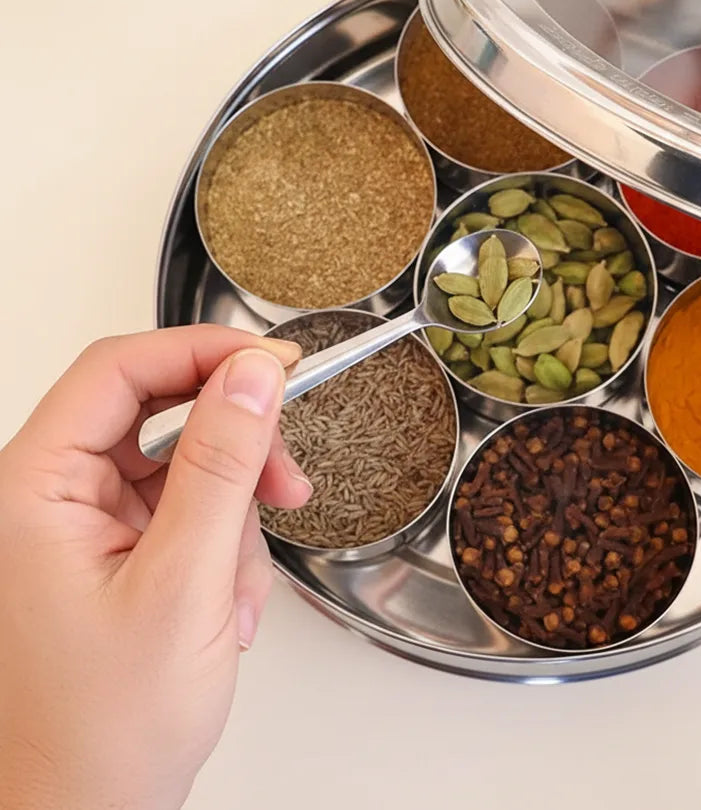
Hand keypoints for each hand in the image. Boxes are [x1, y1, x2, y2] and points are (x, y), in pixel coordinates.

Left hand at [0, 327, 310, 809]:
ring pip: (186, 467)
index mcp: (33, 489)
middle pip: (160, 412)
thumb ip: (222, 465)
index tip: (277, 363)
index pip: (120, 369)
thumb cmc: (103, 730)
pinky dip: (223, 551)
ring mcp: (83, 525)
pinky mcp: (115, 551)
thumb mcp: (184, 583)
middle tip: (286, 480)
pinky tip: (226, 609)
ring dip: (234, 518)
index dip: (204, 351)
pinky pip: (188, 513)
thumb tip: (254, 375)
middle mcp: (50, 496)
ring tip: (240, 593)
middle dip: (235, 449)